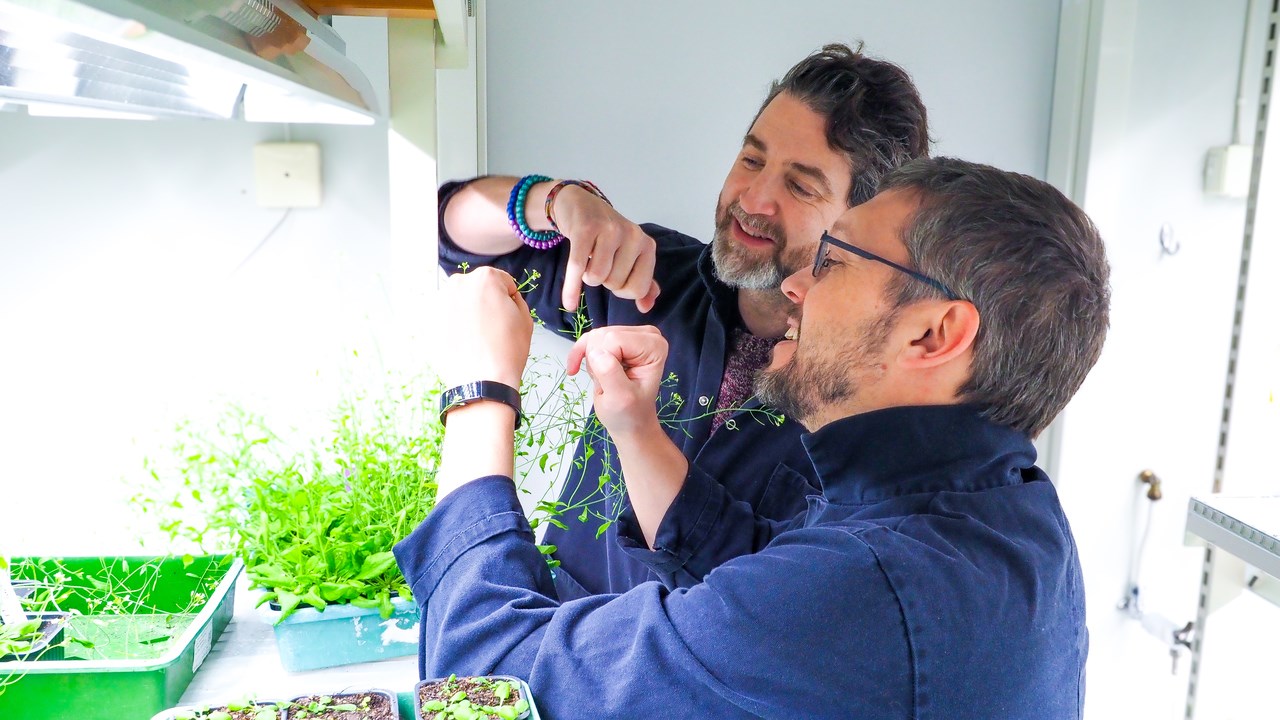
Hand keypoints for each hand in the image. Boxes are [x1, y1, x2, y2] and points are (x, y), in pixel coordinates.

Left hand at [438, 267, 533, 387]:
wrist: (481, 383)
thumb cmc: (506, 351)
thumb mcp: (525, 319)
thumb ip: (515, 299)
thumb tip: (505, 298)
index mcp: (484, 278)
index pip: (502, 282)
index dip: (508, 300)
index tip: (506, 317)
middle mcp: (457, 284)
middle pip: (476, 289)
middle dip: (483, 303)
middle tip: (491, 328)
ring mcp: (439, 302)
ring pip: (458, 303)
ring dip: (466, 314)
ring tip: (475, 338)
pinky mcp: (427, 322)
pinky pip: (444, 319)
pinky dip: (452, 327)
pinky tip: (462, 344)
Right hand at [552, 185, 661, 313]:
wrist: (581, 204)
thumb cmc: (607, 235)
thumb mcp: (630, 255)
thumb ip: (642, 280)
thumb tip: (646, 307)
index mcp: (646, 245)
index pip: (638, 288)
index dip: (623, 290)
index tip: (615, 276)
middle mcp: (632, 235)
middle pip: (614, 284)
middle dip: (603, 280)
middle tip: (599, 262)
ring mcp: (609, 230)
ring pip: (596, 277)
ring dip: (587, 276)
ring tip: (587, 260)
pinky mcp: (585, 228)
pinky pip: (577, 268)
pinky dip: (571, 288)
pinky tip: (569, 302)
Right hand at [566, 326, 668, 437]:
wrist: (630, 420)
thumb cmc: (629, 412)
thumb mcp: (620, 398)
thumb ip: (610, 373)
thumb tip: (596, 352)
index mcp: (654, 346)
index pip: (614, 340)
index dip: (604, 363)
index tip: (611, 384)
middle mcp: (646, 335)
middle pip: (603, 336)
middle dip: (596, 362)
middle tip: (607, 384)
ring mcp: (630, 335)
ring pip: (593, 337)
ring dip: (591, 362)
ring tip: (603, 380)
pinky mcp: (615, 337)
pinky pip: (588, 338)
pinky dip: (579, 354)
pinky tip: (576, 369)